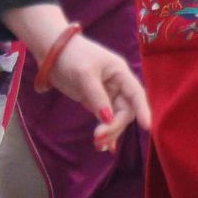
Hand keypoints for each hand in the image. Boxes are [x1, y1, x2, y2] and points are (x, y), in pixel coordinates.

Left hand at [42, 35, 151, 149]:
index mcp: (120, 73)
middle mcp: (117, 84)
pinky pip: (105, 119)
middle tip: (98, 138)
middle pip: (126, 111)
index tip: (146, 127)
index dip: (143, 110)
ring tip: (98, 145)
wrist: (51, 50)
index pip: (136, 94)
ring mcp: (107, 94)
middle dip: (115, 126)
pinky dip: (105, 131)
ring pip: (115, 117)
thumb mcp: (85, 75)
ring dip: (110, 132)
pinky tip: (104, 146)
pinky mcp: (95, 101)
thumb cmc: (71, 56)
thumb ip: (97, 96)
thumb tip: (107, 119)